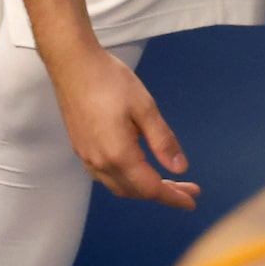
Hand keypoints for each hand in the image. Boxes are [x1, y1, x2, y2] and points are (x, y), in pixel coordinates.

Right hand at [43, 42, 199, 209]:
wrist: (73, 64)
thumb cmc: (109, 81)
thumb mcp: (145, 108)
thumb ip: (163, 141)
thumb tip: (179, 168)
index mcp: (118, 155)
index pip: (150, 188)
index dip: (173, 197)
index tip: (192, 201)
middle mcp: (99, 163)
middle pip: (135, 191)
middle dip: (163, 193)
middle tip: (187, 188)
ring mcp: (87, 157)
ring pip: (119, 186)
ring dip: (143, 189)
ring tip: (166, 181)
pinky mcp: (81, 149)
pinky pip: (106, 177)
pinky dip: (126, 180)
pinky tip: (137, 169)